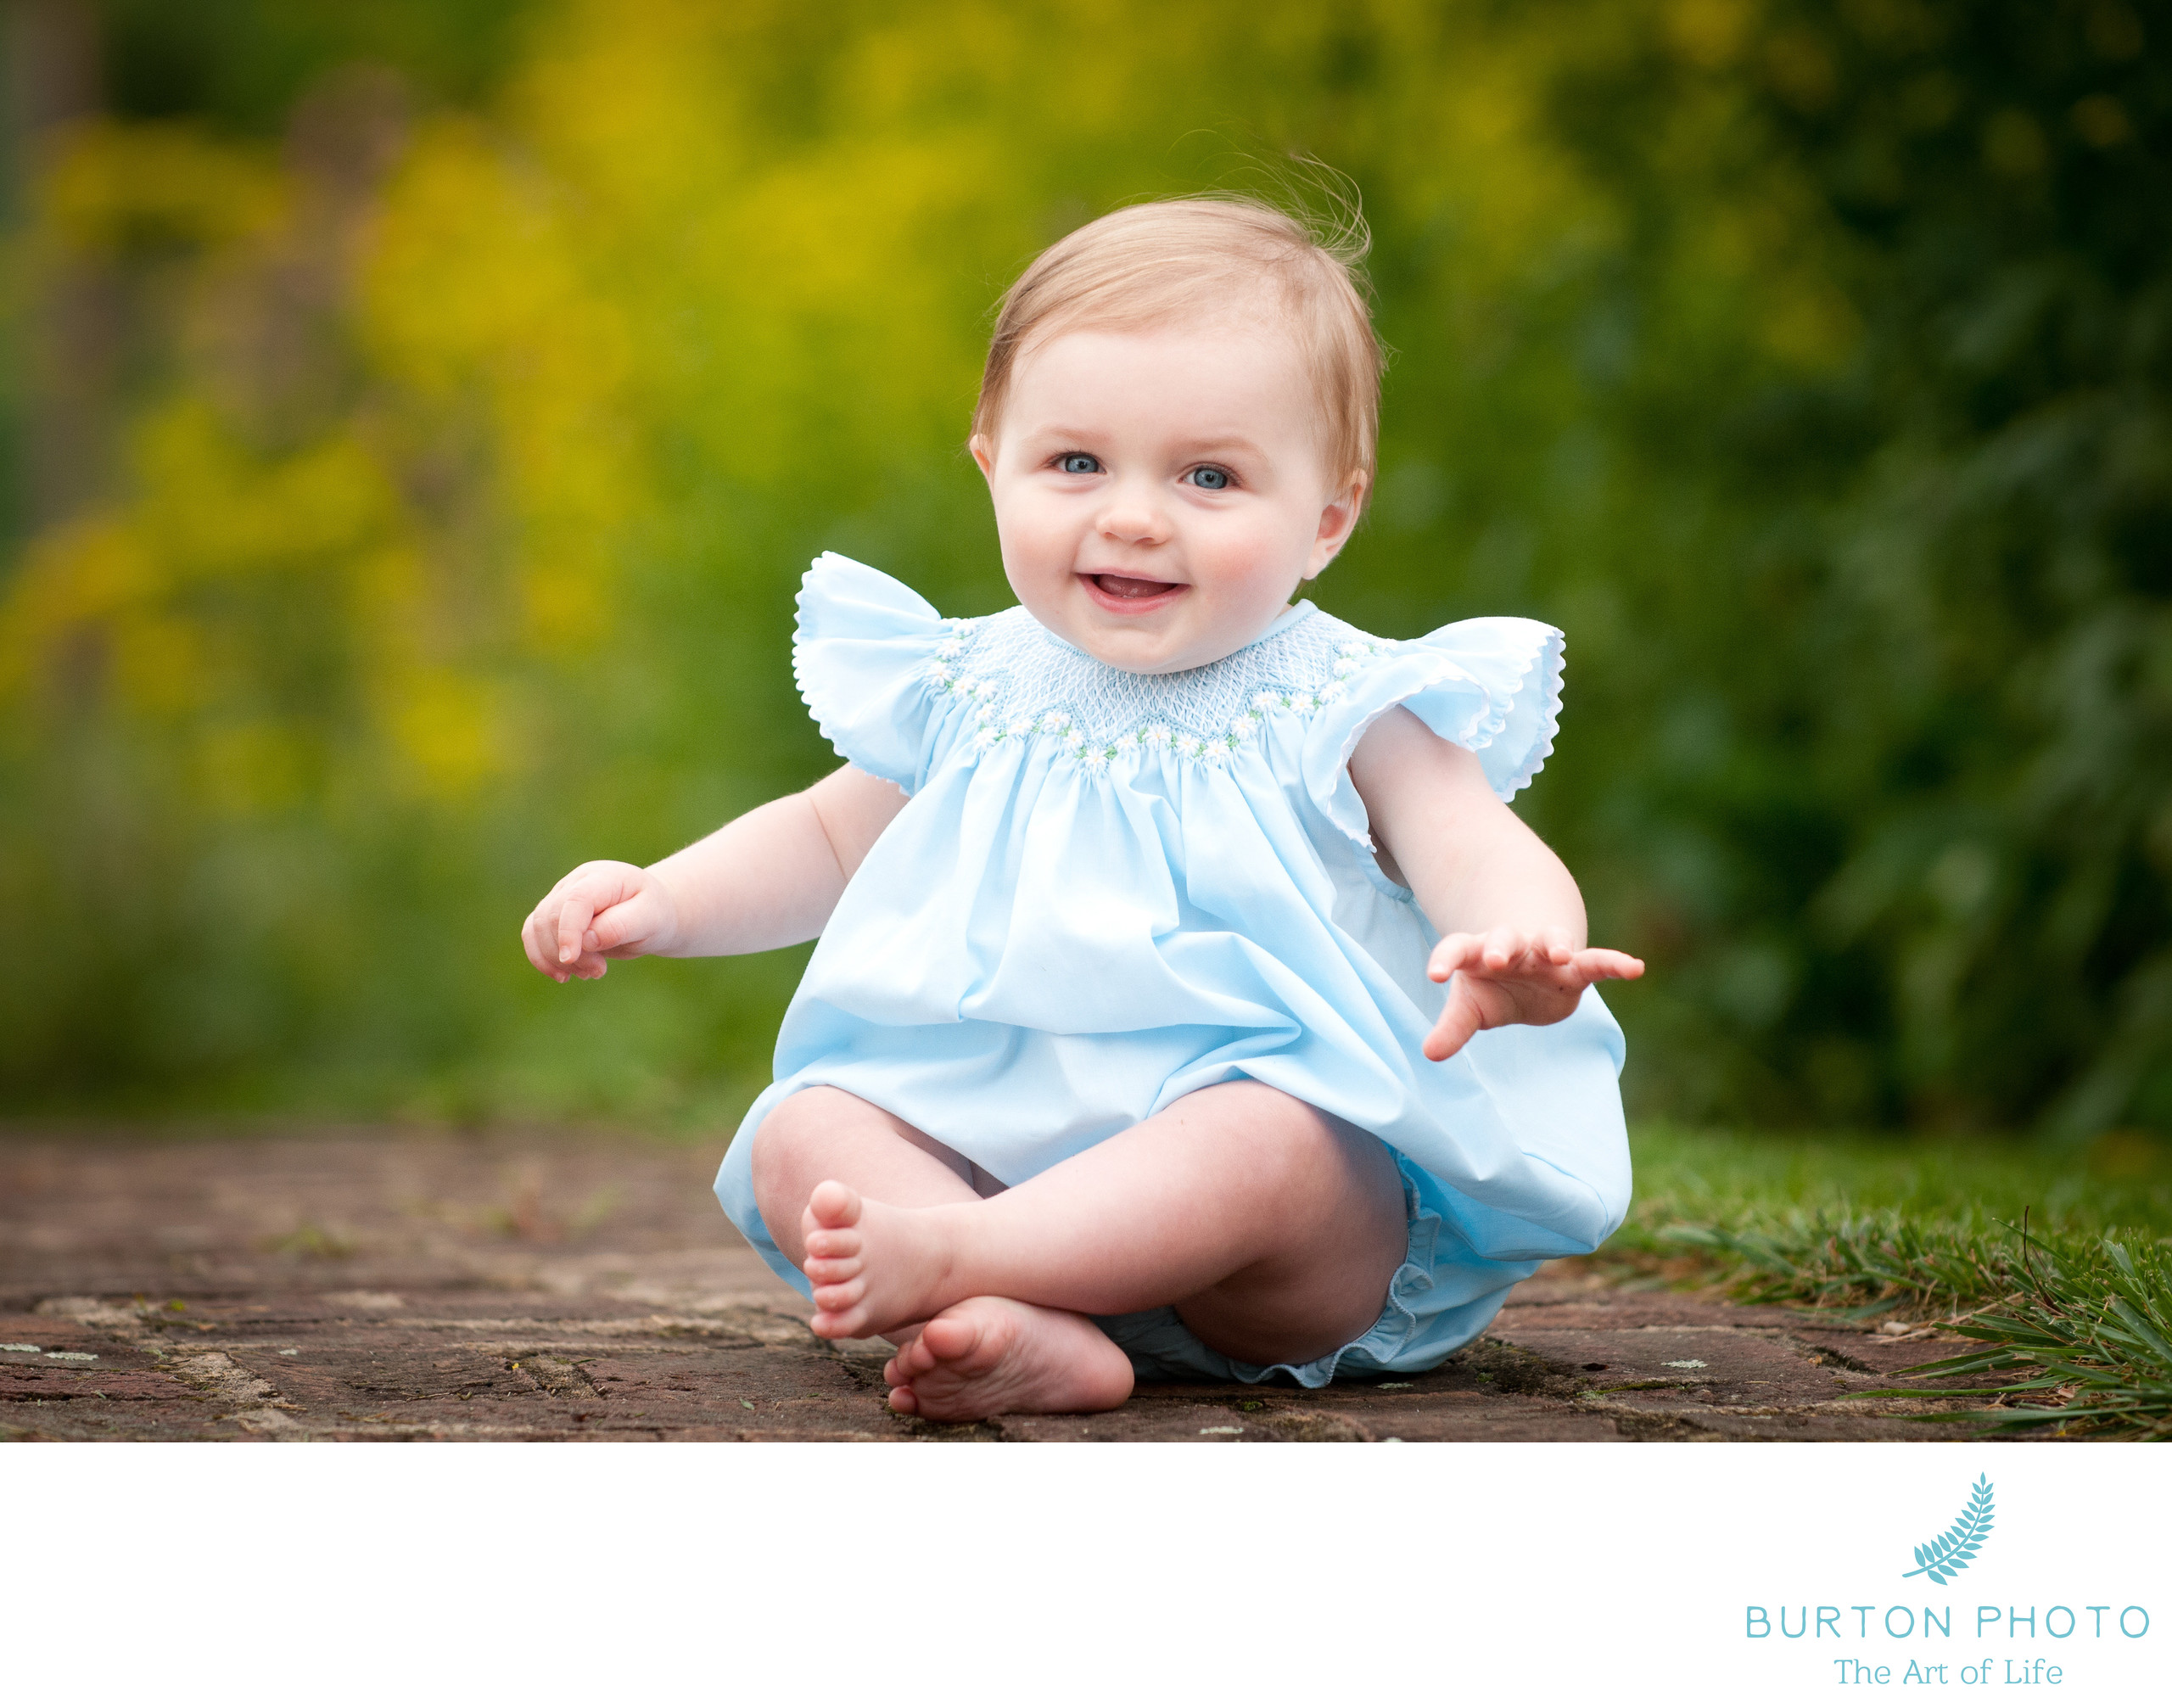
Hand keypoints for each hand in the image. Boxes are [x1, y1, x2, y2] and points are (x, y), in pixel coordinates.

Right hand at [520, 860, 681, 983]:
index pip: (575, 900)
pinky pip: (532, 935)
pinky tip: (563, 975)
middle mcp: (576, 883)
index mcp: (603, 878)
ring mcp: (561, 897)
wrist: (650, 914)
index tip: (570, 959)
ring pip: (538, 927)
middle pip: (552, 916)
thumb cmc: (654, 914)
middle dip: (570, 952)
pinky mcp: (553, 915)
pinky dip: (542, 958)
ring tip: (590, 973)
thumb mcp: (651, 919)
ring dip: (556, 959)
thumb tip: (587, 940)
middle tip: (600, 972)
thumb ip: (621, 926)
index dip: (568, 930)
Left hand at [1423, 926, 1643, 1061]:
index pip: (1457, 949)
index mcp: (1477, 953)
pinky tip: (1635, 968)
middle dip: (1501, 946)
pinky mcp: (1575, 970)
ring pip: (1550, 941)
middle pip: (1505, 939)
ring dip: (1554, 943)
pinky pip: (1597, 962)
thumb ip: (1453, 1027)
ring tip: (1560, 953)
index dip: (1445, 959)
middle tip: (1496, 958)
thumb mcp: (1471, 1008)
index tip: (1434, 975)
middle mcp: (1512, 947)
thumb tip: (1429, 1053)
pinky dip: (1615, 963)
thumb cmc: (1491, 988)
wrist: (1528, 971)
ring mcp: (1544, 955)